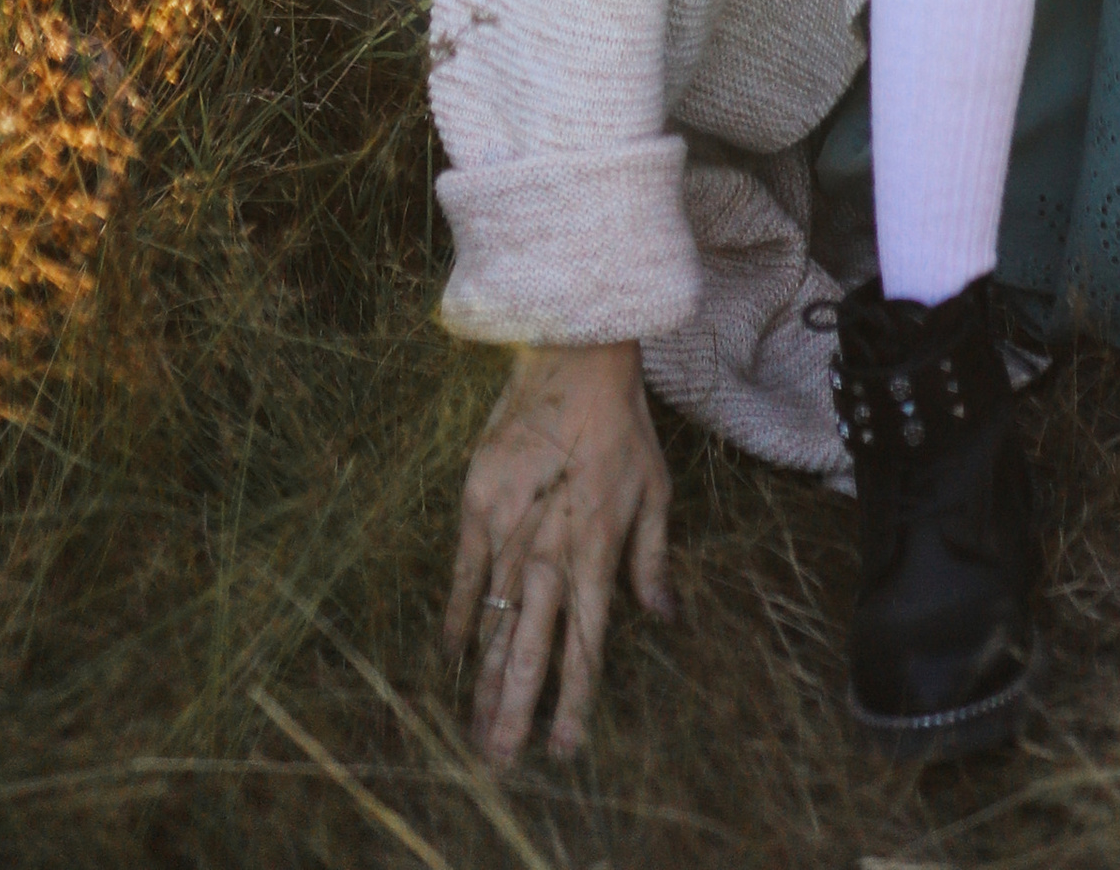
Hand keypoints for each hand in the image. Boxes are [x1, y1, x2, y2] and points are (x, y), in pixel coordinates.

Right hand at [443, 339, 671, 761]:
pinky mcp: (478, 503)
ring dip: (486, 677)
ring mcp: (510, 528)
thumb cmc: (624, 425)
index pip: (586, 641)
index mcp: (599, 550)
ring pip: (497, 619)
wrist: (574, 359)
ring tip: (475, 728)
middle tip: (502, 760)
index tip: (564, 745)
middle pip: (532, 645)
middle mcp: (551, 550)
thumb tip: (665, 617)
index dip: (574, 698)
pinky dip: (460, 616)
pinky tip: (454, 655)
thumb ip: (653, 560)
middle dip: (517, 708)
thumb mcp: (657, 491)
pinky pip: (464, 573)